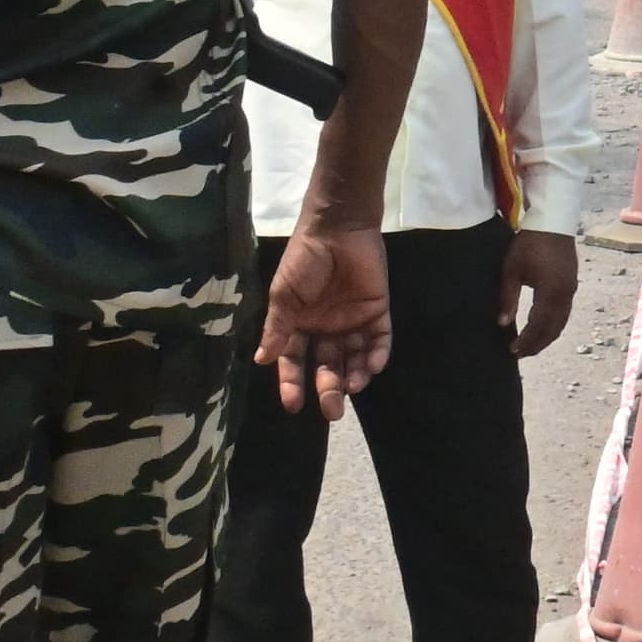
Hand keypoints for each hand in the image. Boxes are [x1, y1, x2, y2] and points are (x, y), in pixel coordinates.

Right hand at [259, 224, 393, 416]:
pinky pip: (380, 338)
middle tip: (332, 412)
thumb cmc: (304, 261)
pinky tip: (374, 365)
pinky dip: (379, 353)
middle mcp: (325, 328)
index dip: (292, 383)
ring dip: (355, 375)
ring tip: (353, 387)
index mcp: (298, 325)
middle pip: (327, 366)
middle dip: (328, 388)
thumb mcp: (285, 295)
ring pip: (354, 357)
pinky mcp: (377, 311)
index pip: (294, 361)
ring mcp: (352, 321)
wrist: (338, 229)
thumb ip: (278, 328)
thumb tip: (262, 360)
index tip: (293, 405)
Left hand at [496, 230, 579, 356]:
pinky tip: (542, 327)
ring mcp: (571, 289)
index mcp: (550, 292)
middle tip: (520, 354)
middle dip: (538, 344)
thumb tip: (502, 323)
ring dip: (546, 336)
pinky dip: (553, 325)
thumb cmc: (529, 244)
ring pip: (561, 322)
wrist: (553, 222)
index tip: (512, 350)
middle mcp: (565, 294)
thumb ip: (508, 298)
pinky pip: (564, 312)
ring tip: (530, 345)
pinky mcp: (572, 284)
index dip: (527, 340)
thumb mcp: (512, 270)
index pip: (539, 325)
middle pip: (554, 328)